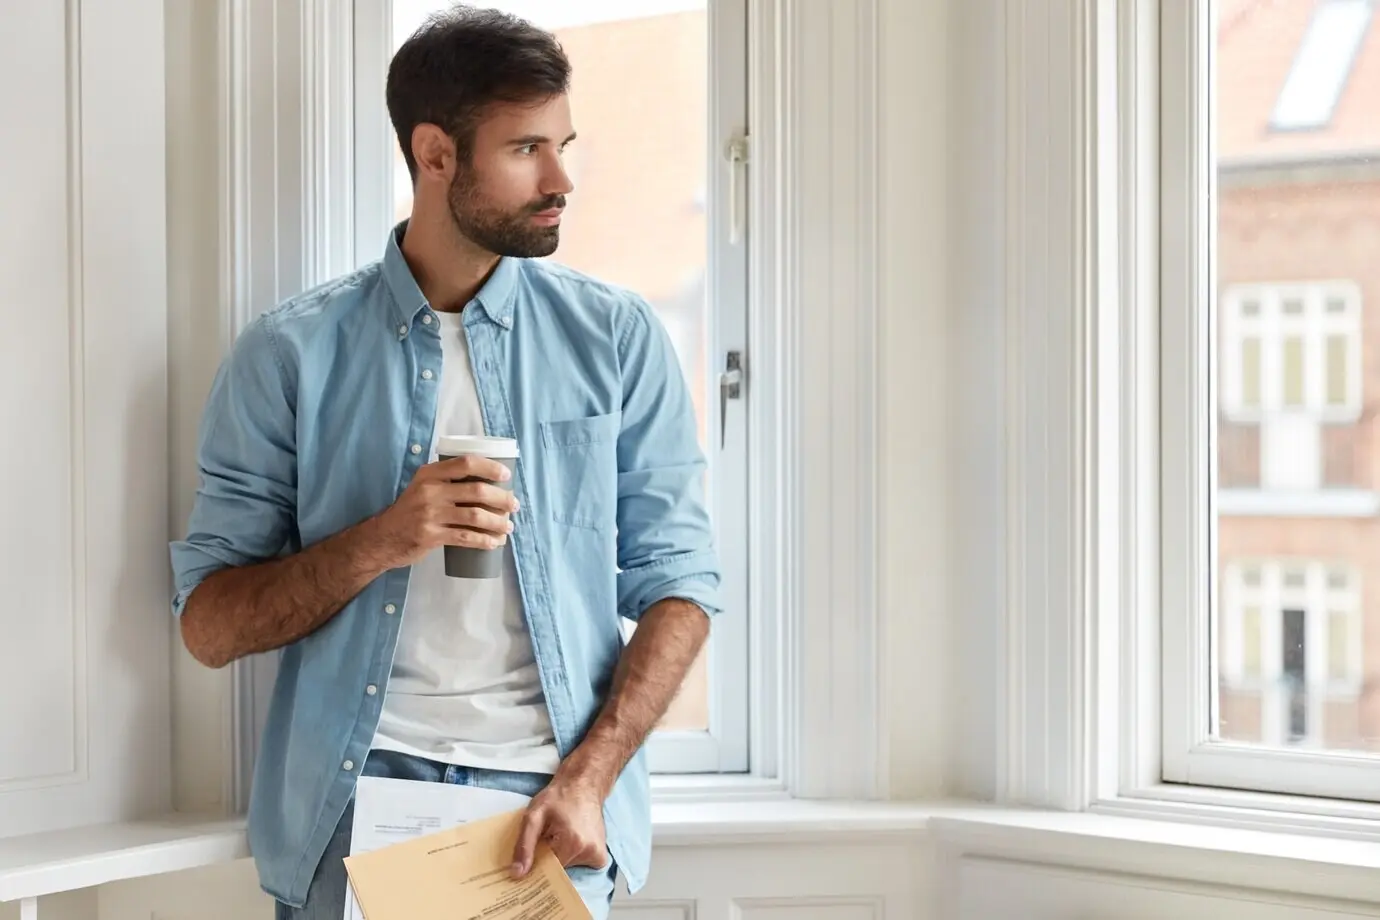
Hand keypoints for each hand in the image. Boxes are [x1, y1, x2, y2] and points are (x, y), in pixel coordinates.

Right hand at [371, 455, 518, 567]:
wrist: (382, 537)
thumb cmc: (410, 510)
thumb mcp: (421, 487)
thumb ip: (445, 480)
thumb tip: (485, 480)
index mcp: (430, 474)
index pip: (466, 463)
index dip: (490, 468)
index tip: (506, 476)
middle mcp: (430, 491)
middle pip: (477, 491)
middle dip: (502, 499)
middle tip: (513, 506)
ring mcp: (430, 514)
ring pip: (475, 516)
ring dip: (498, 523)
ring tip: (508, 527)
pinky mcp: (431, 536)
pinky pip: (466, 537)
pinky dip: (484, 540)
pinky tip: (495, 543)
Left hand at [510, 776, 606, 877]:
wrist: (584, 785)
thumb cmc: (557, 797)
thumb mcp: (534, 816)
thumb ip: (524, 845)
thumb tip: (517, 874)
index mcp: (572, 844)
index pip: (547, 871)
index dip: (536, 864)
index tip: (531, 855)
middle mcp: (589, 852)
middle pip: (559, 870)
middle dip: (549, 859)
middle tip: (545, 840)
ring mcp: (598, 854)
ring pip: (569, 868)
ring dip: (561, 856)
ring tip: (559, 836)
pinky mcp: (601, 855)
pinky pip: (581, 866)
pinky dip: (573, 857)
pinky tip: (571, 839)